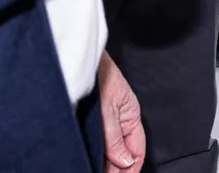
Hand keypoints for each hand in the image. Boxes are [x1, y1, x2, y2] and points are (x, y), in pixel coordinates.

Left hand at [97, 51, 144, 169]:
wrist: (81, 57)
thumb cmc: (100, 73)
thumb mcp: (107, 111)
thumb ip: (114, 138)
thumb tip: (125, 161)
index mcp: (131, 115)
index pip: (137, 150)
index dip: (130, 168)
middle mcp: (121, 119)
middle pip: (122, 152)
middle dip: (116, 167)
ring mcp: (107, 118)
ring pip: (109, 147)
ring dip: (104, 160)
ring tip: (95, 168)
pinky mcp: (92, 117)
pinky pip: (98, 139)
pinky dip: (95, 150)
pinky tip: (88, 156)